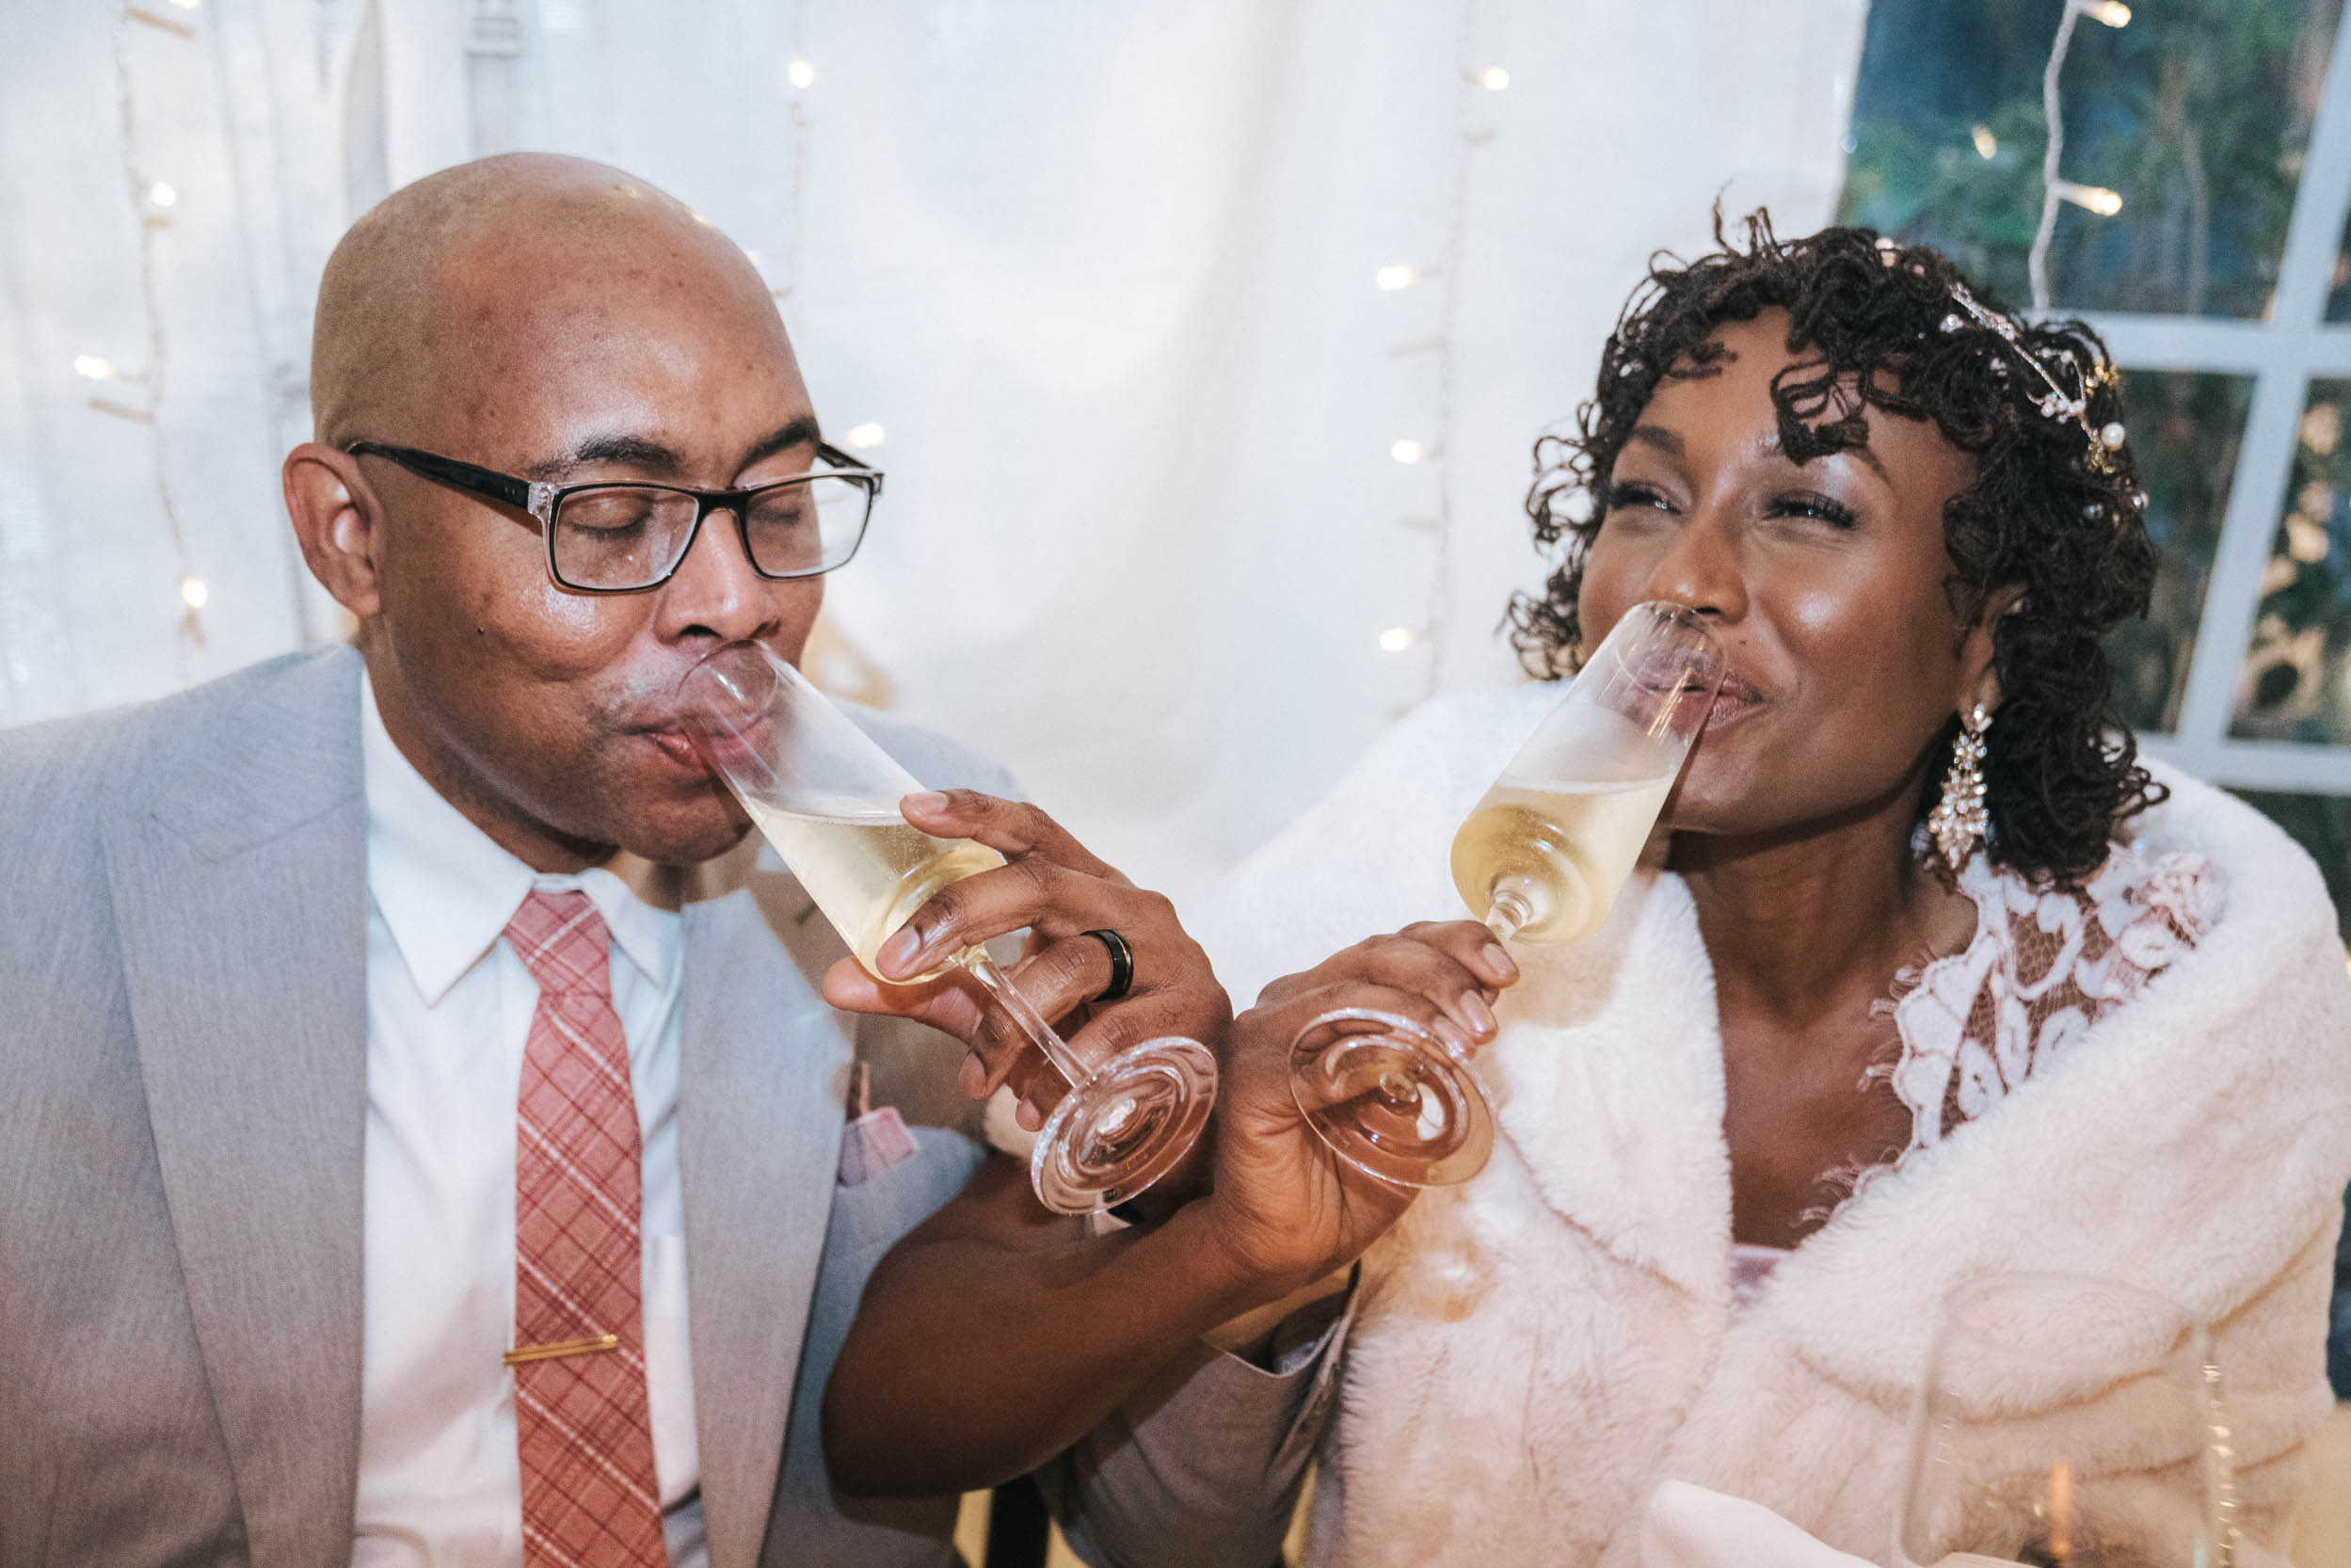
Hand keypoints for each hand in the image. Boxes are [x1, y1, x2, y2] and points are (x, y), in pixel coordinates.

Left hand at [820, 790, 1231, 1128]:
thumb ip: (935, 991)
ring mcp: (1168, 955)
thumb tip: (838, 981)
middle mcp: (1129, 905)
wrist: (1191, 1108)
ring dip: (1009, 1023)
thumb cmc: (1096, 1037)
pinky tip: (1036, 1107)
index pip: (1032, 831)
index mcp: (1086, 887)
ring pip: (1072, 965)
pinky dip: (1064, 1072)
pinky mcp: (1193, 1011)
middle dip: (961, 916)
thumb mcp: (1012, 1007)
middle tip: (899, 961)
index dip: (975, 813)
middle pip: (1041, 883)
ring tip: (975, 1080)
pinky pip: (1116, 1033)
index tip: (912, 808)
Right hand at [1191, 921, 1516, 1295]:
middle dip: (1444, 975)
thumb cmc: (1339, 1185)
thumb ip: (1432, 1066)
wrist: (1280, 1251)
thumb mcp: (1409, 1118)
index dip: (1453, 946)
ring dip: (1416, 1011)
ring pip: (1350, 990)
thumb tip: (1477, 1017)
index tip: (1504, 971)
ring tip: (1462, 1047)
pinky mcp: (1252, 1075)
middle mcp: (1297, 1003)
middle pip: (1378, 955)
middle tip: (1486, 1021)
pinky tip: (1404, 1072)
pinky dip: (1366, 1052)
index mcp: (1334, 1001)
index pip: (1397, 948)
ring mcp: (1269, 1035)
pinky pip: (1314, 1049)